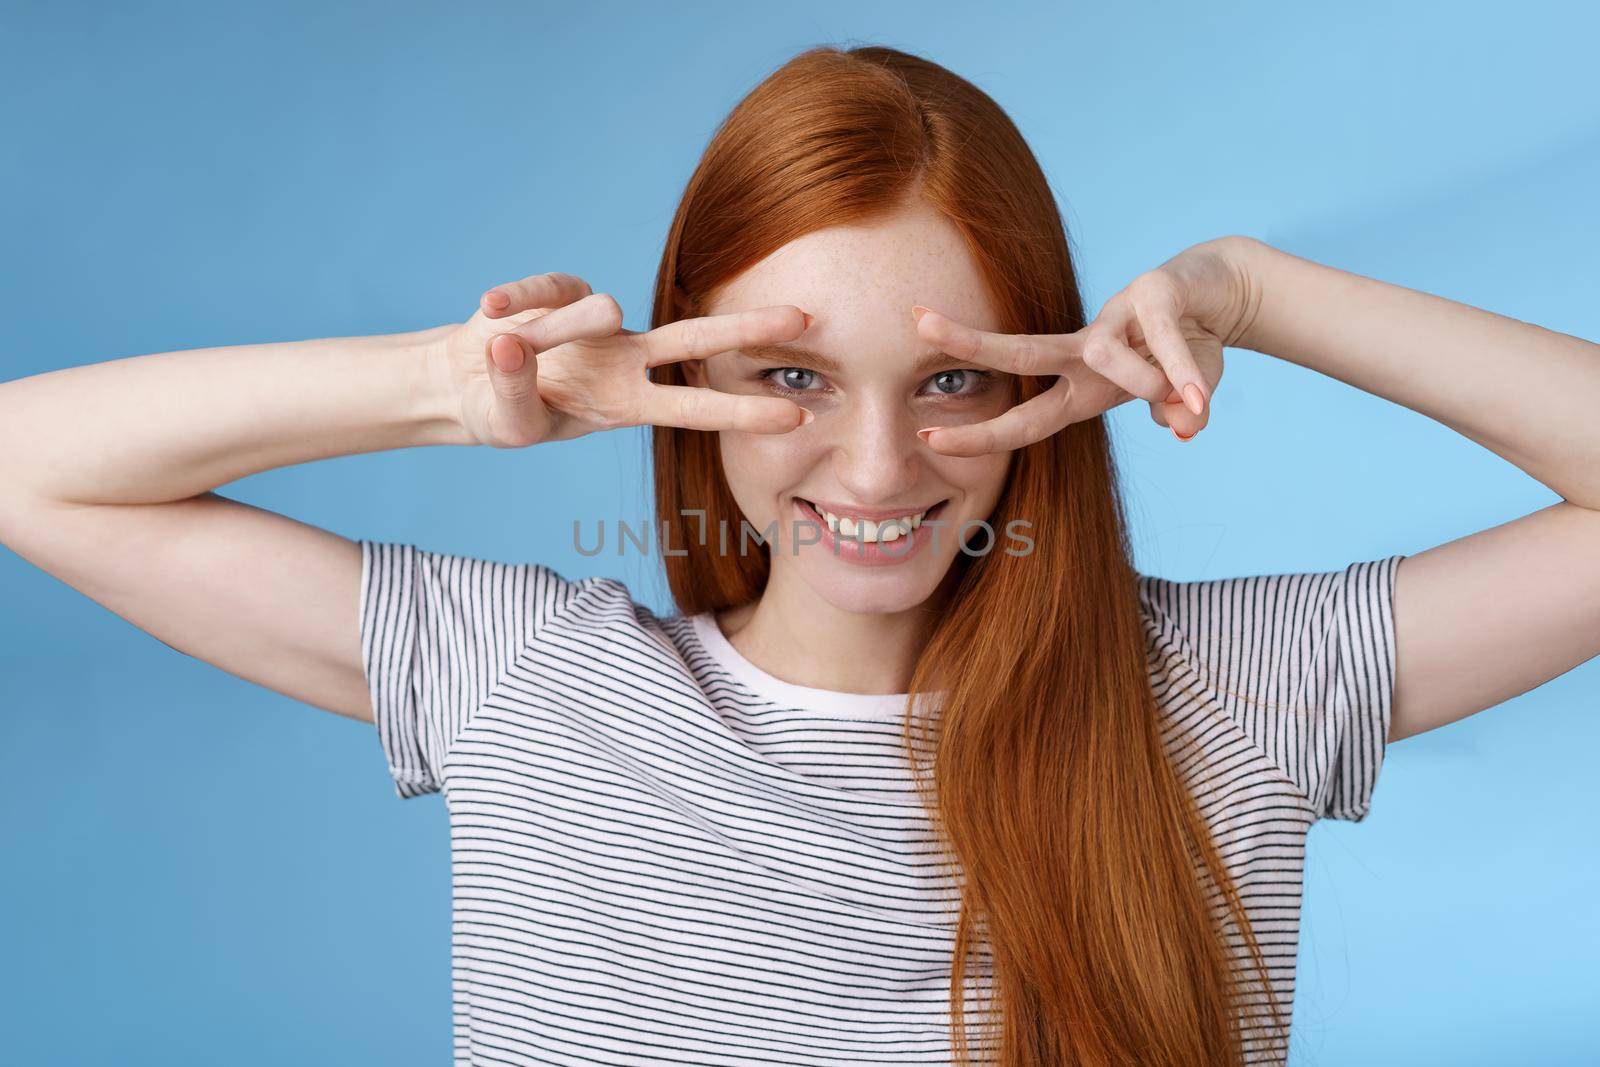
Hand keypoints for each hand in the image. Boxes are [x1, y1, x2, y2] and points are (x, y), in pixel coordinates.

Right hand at [427, 271, 812, 447]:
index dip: (743, 412)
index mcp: (626, 403)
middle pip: (694, 340)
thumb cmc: (503, 410)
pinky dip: (515, 301)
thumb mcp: (511, 422)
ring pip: (598, 313)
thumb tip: (511, 345)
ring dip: (555, 332)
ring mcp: (594, 322)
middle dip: (748, 330)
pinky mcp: (556, 291)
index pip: (694, 406)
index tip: (798, 417)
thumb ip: (514, 389)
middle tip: (804, 318)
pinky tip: (490, 309)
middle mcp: (623, 358)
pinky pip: (541, 291)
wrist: (462, 383)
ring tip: (510, 349)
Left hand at [907, 236, 1261, 454]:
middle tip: (917, 322)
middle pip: (1019, 353)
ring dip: (1141, 380)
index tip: (927, 435)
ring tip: (1186, 398)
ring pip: (1102, 351)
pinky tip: (1199, 395)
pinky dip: (1182, 368)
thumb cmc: (1187, 355)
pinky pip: (1164, 337)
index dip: (979, 434)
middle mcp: (1087, 353)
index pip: (1021, 421)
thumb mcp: (1179, 401)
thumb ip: (1176, 415)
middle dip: (969, 343)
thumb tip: (1184, 427)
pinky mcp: (1155, 294)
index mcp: (1080, 390)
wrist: (1225, 295)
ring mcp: (1117, 318)